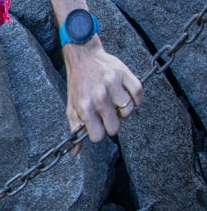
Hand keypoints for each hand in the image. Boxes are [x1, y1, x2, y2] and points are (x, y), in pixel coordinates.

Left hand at [64, 40, 142, 155]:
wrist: (83, 55)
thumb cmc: (78, 84)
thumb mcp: (72, 106)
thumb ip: (75, 129)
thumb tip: (75, 155)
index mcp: (84, 106)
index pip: (98, 136)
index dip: (99, 133)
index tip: (98, 126)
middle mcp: (99, 97)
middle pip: (115, 127)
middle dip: (112, 122)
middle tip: (106, 112)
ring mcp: (113, 85)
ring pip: (128, 112)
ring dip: (123, 109)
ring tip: (114, 100)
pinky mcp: (126, 75)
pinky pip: (139, 95)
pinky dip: (136, 97)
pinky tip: (126, 93)